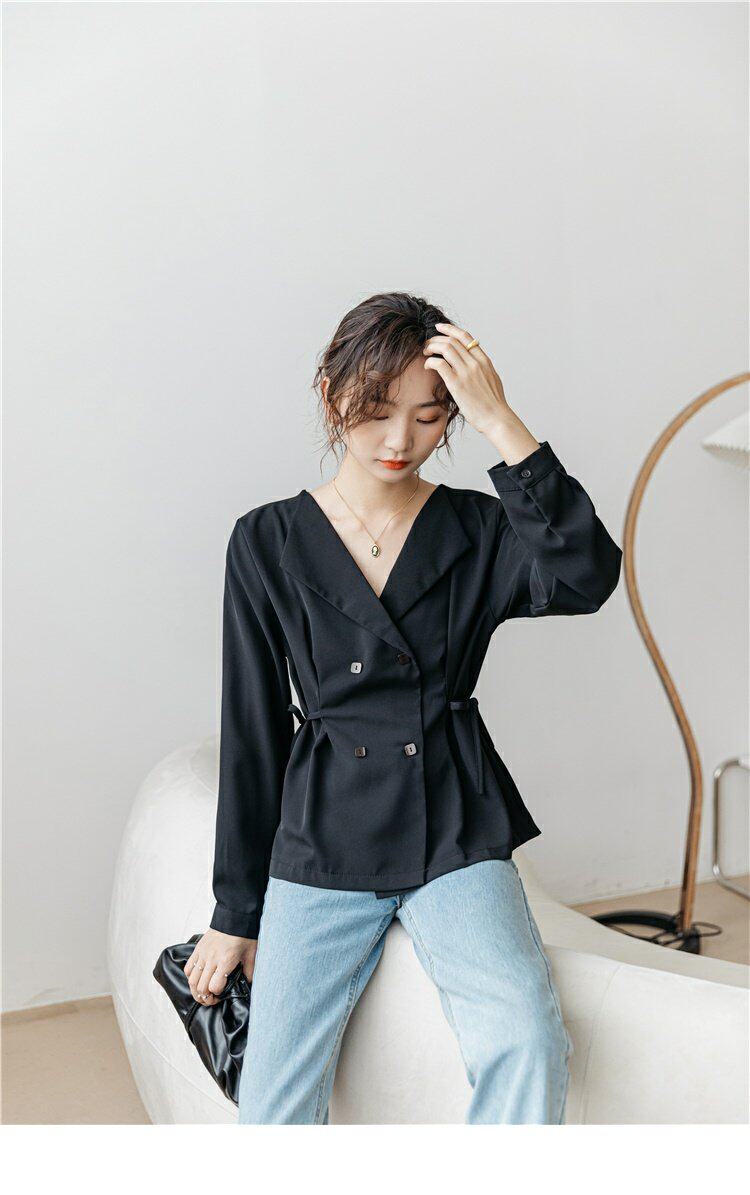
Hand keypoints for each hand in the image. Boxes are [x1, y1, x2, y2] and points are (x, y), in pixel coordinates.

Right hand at [183, 928, 257, 1006]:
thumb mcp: (252, 955)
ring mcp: (203, 954)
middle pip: (200, 987)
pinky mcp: (198, 949)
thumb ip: (249, 973)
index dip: (216, 996)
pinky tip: (198, 979)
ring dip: (195, 990)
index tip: (220, 997)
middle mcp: (212, 959)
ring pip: (191, 980)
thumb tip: (248, 985)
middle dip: (204, 998)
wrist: (235, 916)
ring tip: (202, 993)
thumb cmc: (244, 935)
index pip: (214, 987)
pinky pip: (188, 968)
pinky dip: (190, 977)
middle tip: (210, 1000)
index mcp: (226, 961)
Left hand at [423, 322, 540, 462]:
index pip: (465, 337)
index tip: (439, 327)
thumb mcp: (492, 380)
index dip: (450, 329)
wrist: (497, 418)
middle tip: (427, 344)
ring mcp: (466, 372)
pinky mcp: (457, 384)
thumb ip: (483, 369)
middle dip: (436, 339)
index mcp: (484, 361)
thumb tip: (476, 364)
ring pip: (445, 348)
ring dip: (431, 347)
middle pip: (452, 340)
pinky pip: (440, 364)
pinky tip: (427, 366)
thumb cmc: (494, 404)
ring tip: (425, 353)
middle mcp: (475, 363)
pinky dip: (430, 362)